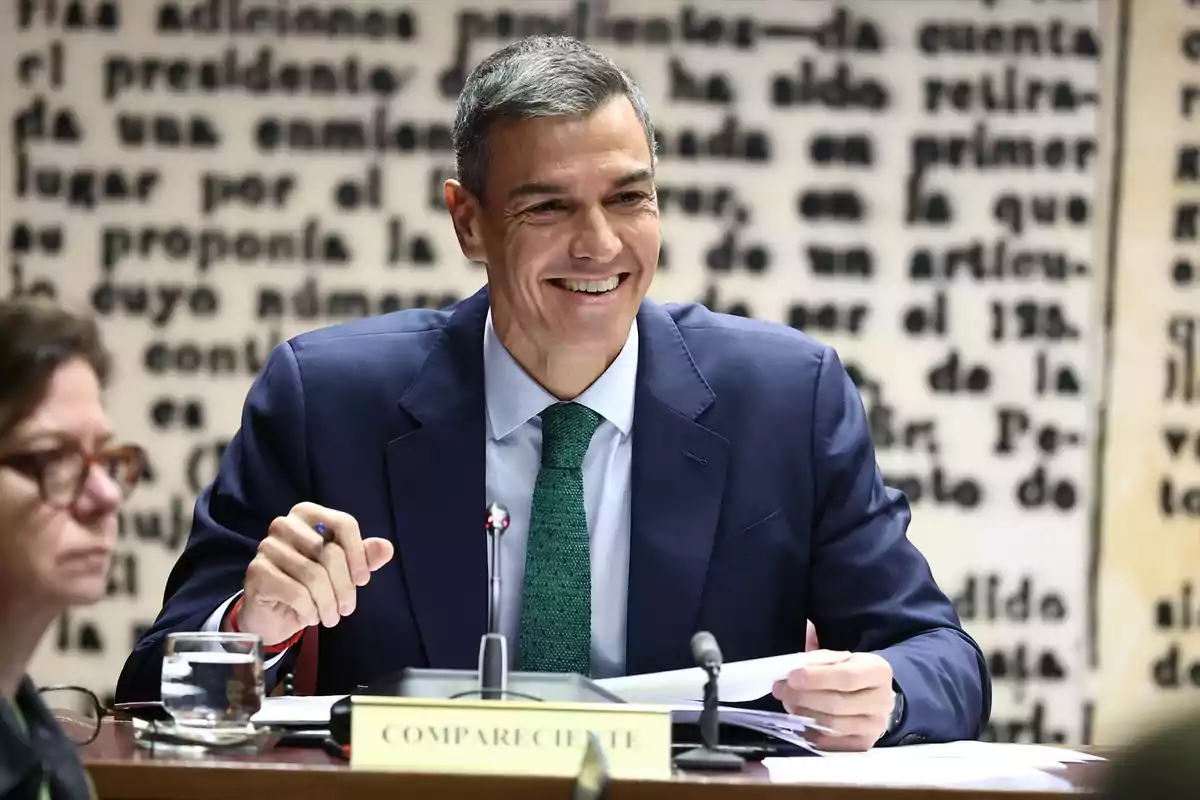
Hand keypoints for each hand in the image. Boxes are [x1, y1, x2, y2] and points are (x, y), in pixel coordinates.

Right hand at [233, 502, 393, 645]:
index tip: (363, 581)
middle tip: (347, 610)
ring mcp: (267, 547)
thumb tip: (387, 548)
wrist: (272, 613)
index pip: (343, 524)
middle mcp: (284, 524)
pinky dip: (309, 610)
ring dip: (328, 604)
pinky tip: (310, 616)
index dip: (358, 556)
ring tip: (331, 618)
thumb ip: (363, 557)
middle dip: (345, 587)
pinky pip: (296, 593)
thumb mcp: (341, 569)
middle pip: (330, 552)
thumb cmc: (310, 584)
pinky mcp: (257, 572)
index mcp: (308, 514)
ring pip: (314, 576)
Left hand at [772, 650, 894, 751]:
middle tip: (780, 689)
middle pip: (837, 704)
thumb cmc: (851, 671)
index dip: (816, 678)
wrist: (873, 695)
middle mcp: (882, 701)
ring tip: (787, 703)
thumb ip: (818, 659)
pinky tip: (798, 721)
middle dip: (803, 697)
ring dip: (803, 714)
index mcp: (878, 672)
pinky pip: (831, 743)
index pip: (846, 677)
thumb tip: (792, 665)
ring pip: (833, 726)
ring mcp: (874, 727)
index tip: (791, 677)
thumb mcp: (840, 657)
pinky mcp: (863, 744)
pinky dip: (810, 732)